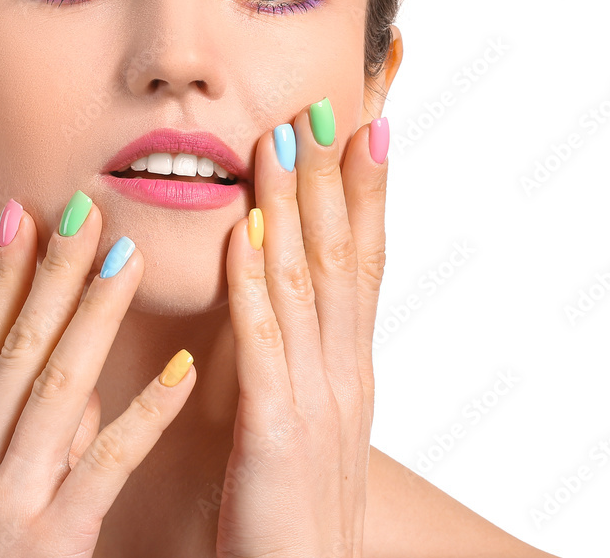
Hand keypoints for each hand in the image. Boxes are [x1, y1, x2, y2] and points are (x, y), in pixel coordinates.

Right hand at [0, 192, 196, 557]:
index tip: (27, 213)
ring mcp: (6, 499)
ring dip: (94, 316)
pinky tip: (183, 370)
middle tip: (86, 207)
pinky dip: (145, 410)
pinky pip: (106, 462)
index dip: (2, 274)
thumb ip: (17, 433)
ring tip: (130, 257)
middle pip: (17, 346)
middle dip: (52, 272)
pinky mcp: (50, 540)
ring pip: (55, 387)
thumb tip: (69, 368)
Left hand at [218, 101, 388, 557]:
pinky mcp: (278, 433)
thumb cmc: (292, 505)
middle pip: (340, 254)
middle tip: (327, 105)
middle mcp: (343, 370)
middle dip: (333, 177)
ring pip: (304, 281)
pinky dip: (255, 282)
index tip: (363, 126)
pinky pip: (264, 342)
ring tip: (281, 141)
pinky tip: (244, 232)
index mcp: (348, 366)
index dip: (365, 192)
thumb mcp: (308, 418)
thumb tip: (286, 295)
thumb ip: (299, 356)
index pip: (360, 261)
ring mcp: (316, 397)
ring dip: (292, 206)